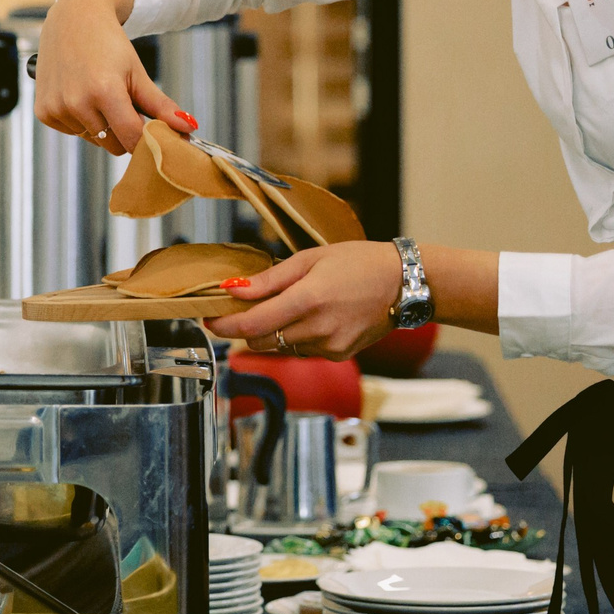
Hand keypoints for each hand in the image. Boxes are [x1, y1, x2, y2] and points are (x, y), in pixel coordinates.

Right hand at [33, 0, 193, 151]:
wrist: (73, 18)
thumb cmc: (107, 42)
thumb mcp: (137, 73)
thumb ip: (161, 106)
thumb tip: (189, 128)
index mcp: (104, 91)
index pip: (132, 138)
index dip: (146, 140)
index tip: (152, 134)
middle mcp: (76, 102)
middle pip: (113, 144)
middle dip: (123, 131)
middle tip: (121, 103)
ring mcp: (57, 109)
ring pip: (93, 139)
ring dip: (100, 126)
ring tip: (97, 94)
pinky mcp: (43, 112)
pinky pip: (72, 132)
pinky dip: (80, 121)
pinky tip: (79, 95)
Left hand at [204, 241, 404, 359]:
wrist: (404, 284)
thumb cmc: (358, 263)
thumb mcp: (310, 259)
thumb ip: (269, 279)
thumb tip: (233, 288)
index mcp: (308, 300)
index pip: (251, 324)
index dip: (224, 326)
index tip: (208, 319)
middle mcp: (319, 328)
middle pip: (260, 341)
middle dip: (244, 328)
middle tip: (240, 309)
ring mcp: (330, 346)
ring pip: (280, 347)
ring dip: (271, 332)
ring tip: (285, 307)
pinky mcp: (339, 355)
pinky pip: (302, 350)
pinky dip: (295, 337)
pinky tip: (310, 317)